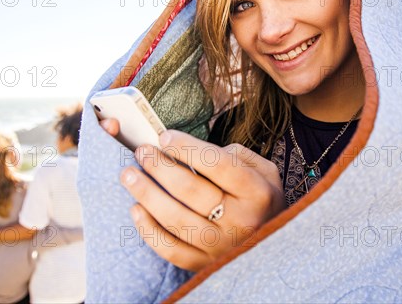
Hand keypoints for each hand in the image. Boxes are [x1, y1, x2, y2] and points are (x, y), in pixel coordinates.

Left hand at [101, 118, 284, 270]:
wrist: (273, 241)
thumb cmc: (259, 198)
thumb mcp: (262, 170)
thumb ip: (234, 155)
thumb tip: (193, 150)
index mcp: (257, 192)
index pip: (217, 164)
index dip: (186, 148)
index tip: (164, 137)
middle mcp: (241, 221)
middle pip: (191, 190)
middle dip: (160, 167)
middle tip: (142, 151)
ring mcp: (222, 247)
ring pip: (176, 220)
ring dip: (146, 194)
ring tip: (129, 175)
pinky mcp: (205, 265)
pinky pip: (170, 250)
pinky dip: (148, 230)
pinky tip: (136, 209)